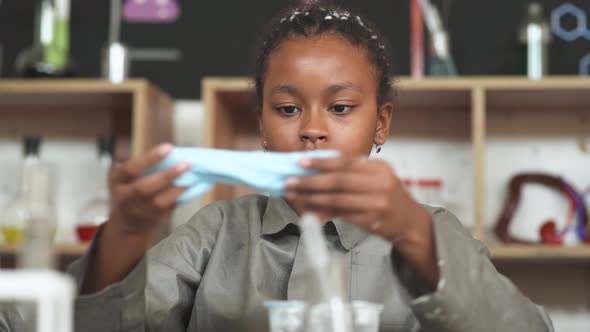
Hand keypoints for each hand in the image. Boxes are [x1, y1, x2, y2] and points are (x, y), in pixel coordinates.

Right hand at [108, 143, 189, 235]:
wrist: (128, 221)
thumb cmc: (133, 187)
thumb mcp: (130, 175)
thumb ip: (147, 166)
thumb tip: (176, 154)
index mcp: (118, 179)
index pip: (131, 168)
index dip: (150, 158)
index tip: (169, 147)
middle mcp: (124, 197)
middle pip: (143, 188)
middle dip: (166, 176)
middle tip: (186, 164)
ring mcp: (137, 211)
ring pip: (158, 202)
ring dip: (176, 190)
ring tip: (192, 179)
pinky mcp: (152, 219)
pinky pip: (168, 209)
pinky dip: (179, 198)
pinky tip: (190, 188)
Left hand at [284, 156, 429, 243]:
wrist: (411, 223)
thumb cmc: (389, 198)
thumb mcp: (377, 178)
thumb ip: (352, 174)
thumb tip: (317, 171)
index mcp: (379, 168)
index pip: (345, 162)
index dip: (321, 162)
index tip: (300, 162)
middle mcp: (379, 183)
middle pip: (338, 180)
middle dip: (310, 181)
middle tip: (290, 181)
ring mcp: (377, 202)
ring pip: (337, 198)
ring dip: (312, 197)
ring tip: (294, 196)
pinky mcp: (372, 220)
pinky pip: (341, 214)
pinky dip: (323, 211)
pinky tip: (309, 209)